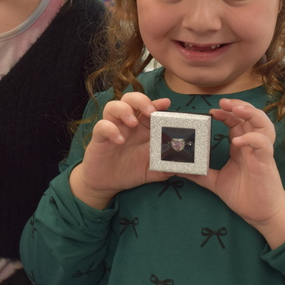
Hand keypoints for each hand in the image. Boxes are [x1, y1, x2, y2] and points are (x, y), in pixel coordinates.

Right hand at [70, 93, 172, 208]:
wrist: (107, 184)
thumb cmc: (131, 171)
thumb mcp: (153, 170)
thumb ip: (167, 166)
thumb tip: (184, 166)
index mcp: (142, 128)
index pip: (149, 108)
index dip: (157, 103)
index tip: (166, 103)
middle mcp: (127, 124)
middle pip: (130, 99)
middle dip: (141, 101)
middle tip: (150, 111)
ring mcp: (112, 129)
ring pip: (113, 106)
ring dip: (124, 110)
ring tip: (133, 123)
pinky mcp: (99, 138)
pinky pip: (101, 126)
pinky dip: (110, 129)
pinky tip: (119, 140)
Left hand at [184, 98, 284, 246]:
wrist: (261, 214)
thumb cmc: (244, 195)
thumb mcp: (216, 182)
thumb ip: (200, 174)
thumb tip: (180, 169)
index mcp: (241, 146)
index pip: (236, 121)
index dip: (225, 113)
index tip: (211, 112)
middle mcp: (252, 145)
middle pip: (250, 116)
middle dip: (238, 105)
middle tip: (222, 102)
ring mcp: (261, 152)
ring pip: (262, 124)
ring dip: (250, 113)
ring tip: (236, 109)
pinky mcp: (266, 162)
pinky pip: (263, 144)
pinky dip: (252, 138)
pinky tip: (238, 140)